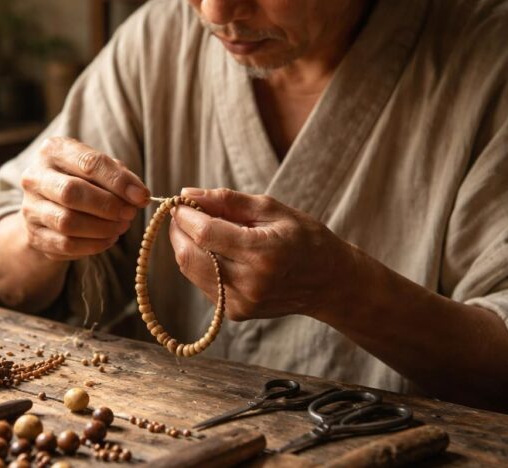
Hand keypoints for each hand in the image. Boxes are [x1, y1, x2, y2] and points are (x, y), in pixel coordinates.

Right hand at [19, 137, 149, 260]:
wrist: (49, 206)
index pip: (88, 162)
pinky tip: (108, 239)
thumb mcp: (99, 170)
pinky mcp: (34, 235)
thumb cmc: (82, 181)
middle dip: (107, 206)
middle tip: (130, 214)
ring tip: (121, 227)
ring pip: (67, 221)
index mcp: (54, 150)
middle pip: (71, 192)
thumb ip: (119, 176)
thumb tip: (139, 196)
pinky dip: (93, 245)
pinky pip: (65, 244)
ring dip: (102, 228)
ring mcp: (30, 208)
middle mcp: (35, 176)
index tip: (141, 196)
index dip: (118, 181)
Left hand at [167, 188, 359, 319]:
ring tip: (200, 229)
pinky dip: (201, 262)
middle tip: (184, 213)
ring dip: (186, 246)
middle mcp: (249, 283)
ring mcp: (241, 302)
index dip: (185, 216)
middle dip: (178, 231)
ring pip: (191, 270)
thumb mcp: (272, 209)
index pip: (205, 234)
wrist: (329, 283)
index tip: (180, 202)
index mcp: (262, 253)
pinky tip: (216, 251)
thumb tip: (187, 194)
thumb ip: (228, 201)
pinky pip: (203, 283)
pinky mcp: (235, 313)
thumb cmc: (305, 238)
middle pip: (189, 256)